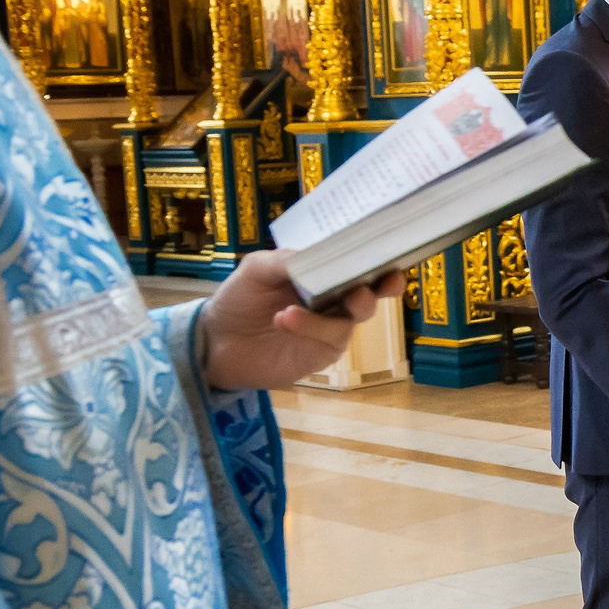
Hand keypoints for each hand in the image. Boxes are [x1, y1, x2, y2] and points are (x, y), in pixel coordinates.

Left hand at [199, 251, 406, 392]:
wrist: (215, 341)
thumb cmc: (240, 299)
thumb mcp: (257, 268)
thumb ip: (286, 259)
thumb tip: (314, 255)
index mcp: (325, 274)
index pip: (360, 265)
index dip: (381, 260)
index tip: (392, 255)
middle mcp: (335, 300)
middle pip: (371, 293)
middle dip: (379, 288)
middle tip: (364, 288)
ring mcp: (331, 328)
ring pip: (352, 319)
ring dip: (326, 315)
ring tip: (289, 311)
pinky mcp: (321, 353)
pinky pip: (330, 340)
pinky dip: (310, 328)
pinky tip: (285, 320)